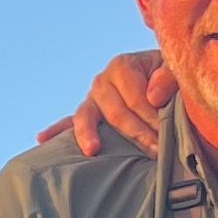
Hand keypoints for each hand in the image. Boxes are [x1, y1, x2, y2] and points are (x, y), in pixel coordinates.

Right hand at [37, 50, 171, 157]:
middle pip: (114, 111)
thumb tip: (153, 97)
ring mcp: (92, 98)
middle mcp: (103, 80)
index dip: (152, 117)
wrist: (162, 78)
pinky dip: (56, 130)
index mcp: (122, 65)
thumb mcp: (175, 70)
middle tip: (156, 151)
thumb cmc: (170, 77)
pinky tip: (42, 139)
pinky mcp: (89, 113)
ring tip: (92, 150)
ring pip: (87, 116)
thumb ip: (169, 78)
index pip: (135, 97)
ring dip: (89, 134)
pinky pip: (70, 122)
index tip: (168, 133)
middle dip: (136, 133)